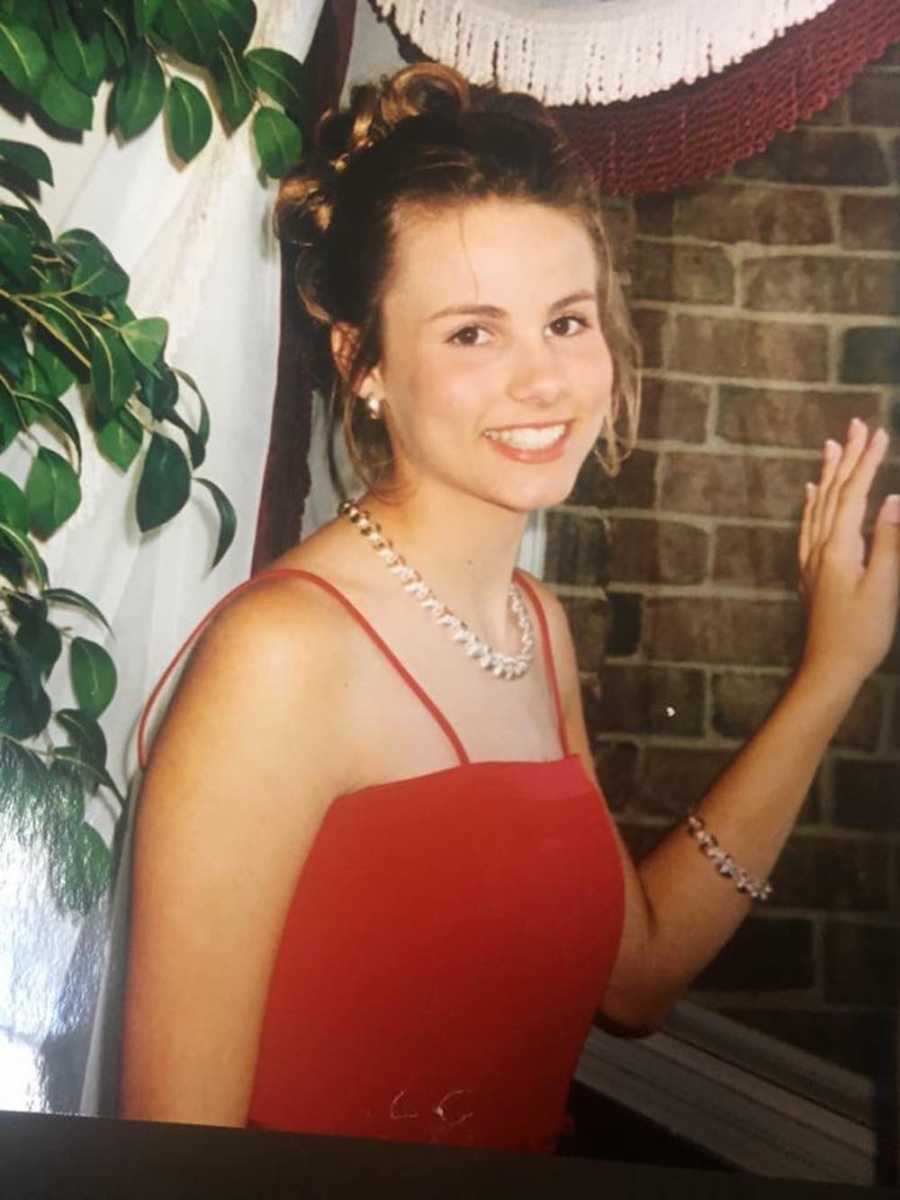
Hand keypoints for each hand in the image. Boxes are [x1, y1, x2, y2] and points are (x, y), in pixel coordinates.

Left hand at [798, 419, 898, 686]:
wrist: (828, 668)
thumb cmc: (861, 633)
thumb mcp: (883, 587)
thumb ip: (889, 542)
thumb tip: (895, 499)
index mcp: (839, 547)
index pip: (854, 494)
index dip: (867, 461)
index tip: (879, 432)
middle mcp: (819, 547)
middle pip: (834, 492)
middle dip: (847, 457)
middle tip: (855, 424)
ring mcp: (812, 559)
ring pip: (819, 505)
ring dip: (828, 473)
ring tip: (831, 446)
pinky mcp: (811, 572)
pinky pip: (808, 526)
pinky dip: (812, 504)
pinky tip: (812, 494)